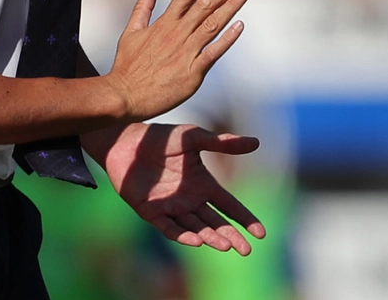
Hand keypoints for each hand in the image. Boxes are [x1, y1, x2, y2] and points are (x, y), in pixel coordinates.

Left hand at [100, 123, 265, 253]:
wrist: (127, 140)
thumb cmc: (162, 137)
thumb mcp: (195, 137)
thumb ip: (222, 143)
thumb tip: (256, 143)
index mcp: (203, 184)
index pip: (229, 206)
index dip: (244, 219)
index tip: (261, 233)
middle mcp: (189, 199)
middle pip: (216, 223)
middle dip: (231, 236)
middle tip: (246, 251)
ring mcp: (171, 207)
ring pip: (196, 228)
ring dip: (211, 238)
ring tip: (226, 245)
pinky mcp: (151, 212)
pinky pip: (169, 228)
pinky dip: (182, 236)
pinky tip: (197, 240)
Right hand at [104, 0, 251, 121]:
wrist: (124, 96)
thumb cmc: (127, 66)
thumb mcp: (131, 31)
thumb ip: (143, 5)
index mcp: (164, 23)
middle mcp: (177, 33)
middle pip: (206, 3)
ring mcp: (186, 52)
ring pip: (213, 23)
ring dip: (232, 6)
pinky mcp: (193, 72)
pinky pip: (214, 52)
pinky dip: (228, 38)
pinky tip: (240, 25)